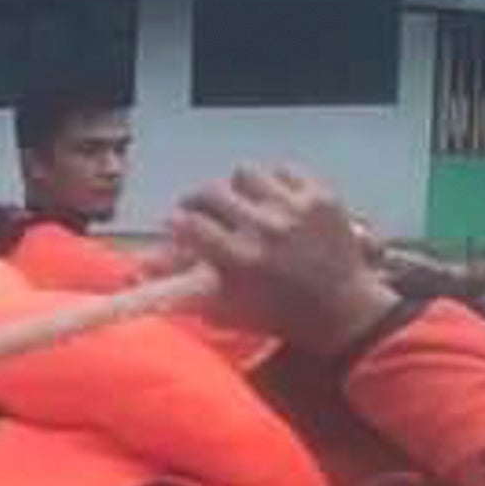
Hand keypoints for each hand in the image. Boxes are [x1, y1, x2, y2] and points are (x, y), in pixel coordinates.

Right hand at [166, 165, 397, 355]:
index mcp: (239, 260)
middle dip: (199, 199)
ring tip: (246, 201)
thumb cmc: (281, 316)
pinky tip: (278, 199)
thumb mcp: (229, 310)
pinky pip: (285, 169)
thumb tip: (138, 273)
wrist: (345, 311)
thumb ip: (183, 291)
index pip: (188, 223)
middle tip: (203, 208)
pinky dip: (277, 182)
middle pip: (211, 191)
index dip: (177, 222)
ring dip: (240, 188)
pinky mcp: (320, 196)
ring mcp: (294, 208)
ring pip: (246, 173)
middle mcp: (263, 229)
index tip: (178, 224)